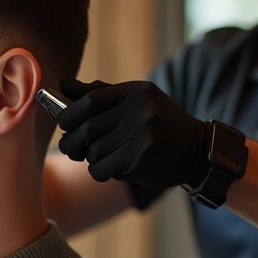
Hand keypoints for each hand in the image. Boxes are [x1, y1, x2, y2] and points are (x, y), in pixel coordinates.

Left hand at [56, 78, 210, 187]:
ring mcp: (143, 134)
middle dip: (71, 142)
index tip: (64, 124)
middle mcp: (140, 110)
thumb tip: (62, 86)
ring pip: (93, 152)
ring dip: (91, 159)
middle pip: (86, 128)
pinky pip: (103, 168)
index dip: (69, 114)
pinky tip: (113, 169)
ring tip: (104, 157)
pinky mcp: (143, 158)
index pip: (89, 100)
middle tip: (71, 149)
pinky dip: (100, 172)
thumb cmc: (157, 124)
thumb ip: (99, 94)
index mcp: (135, 91)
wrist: (196, 151)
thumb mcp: (133, 101)